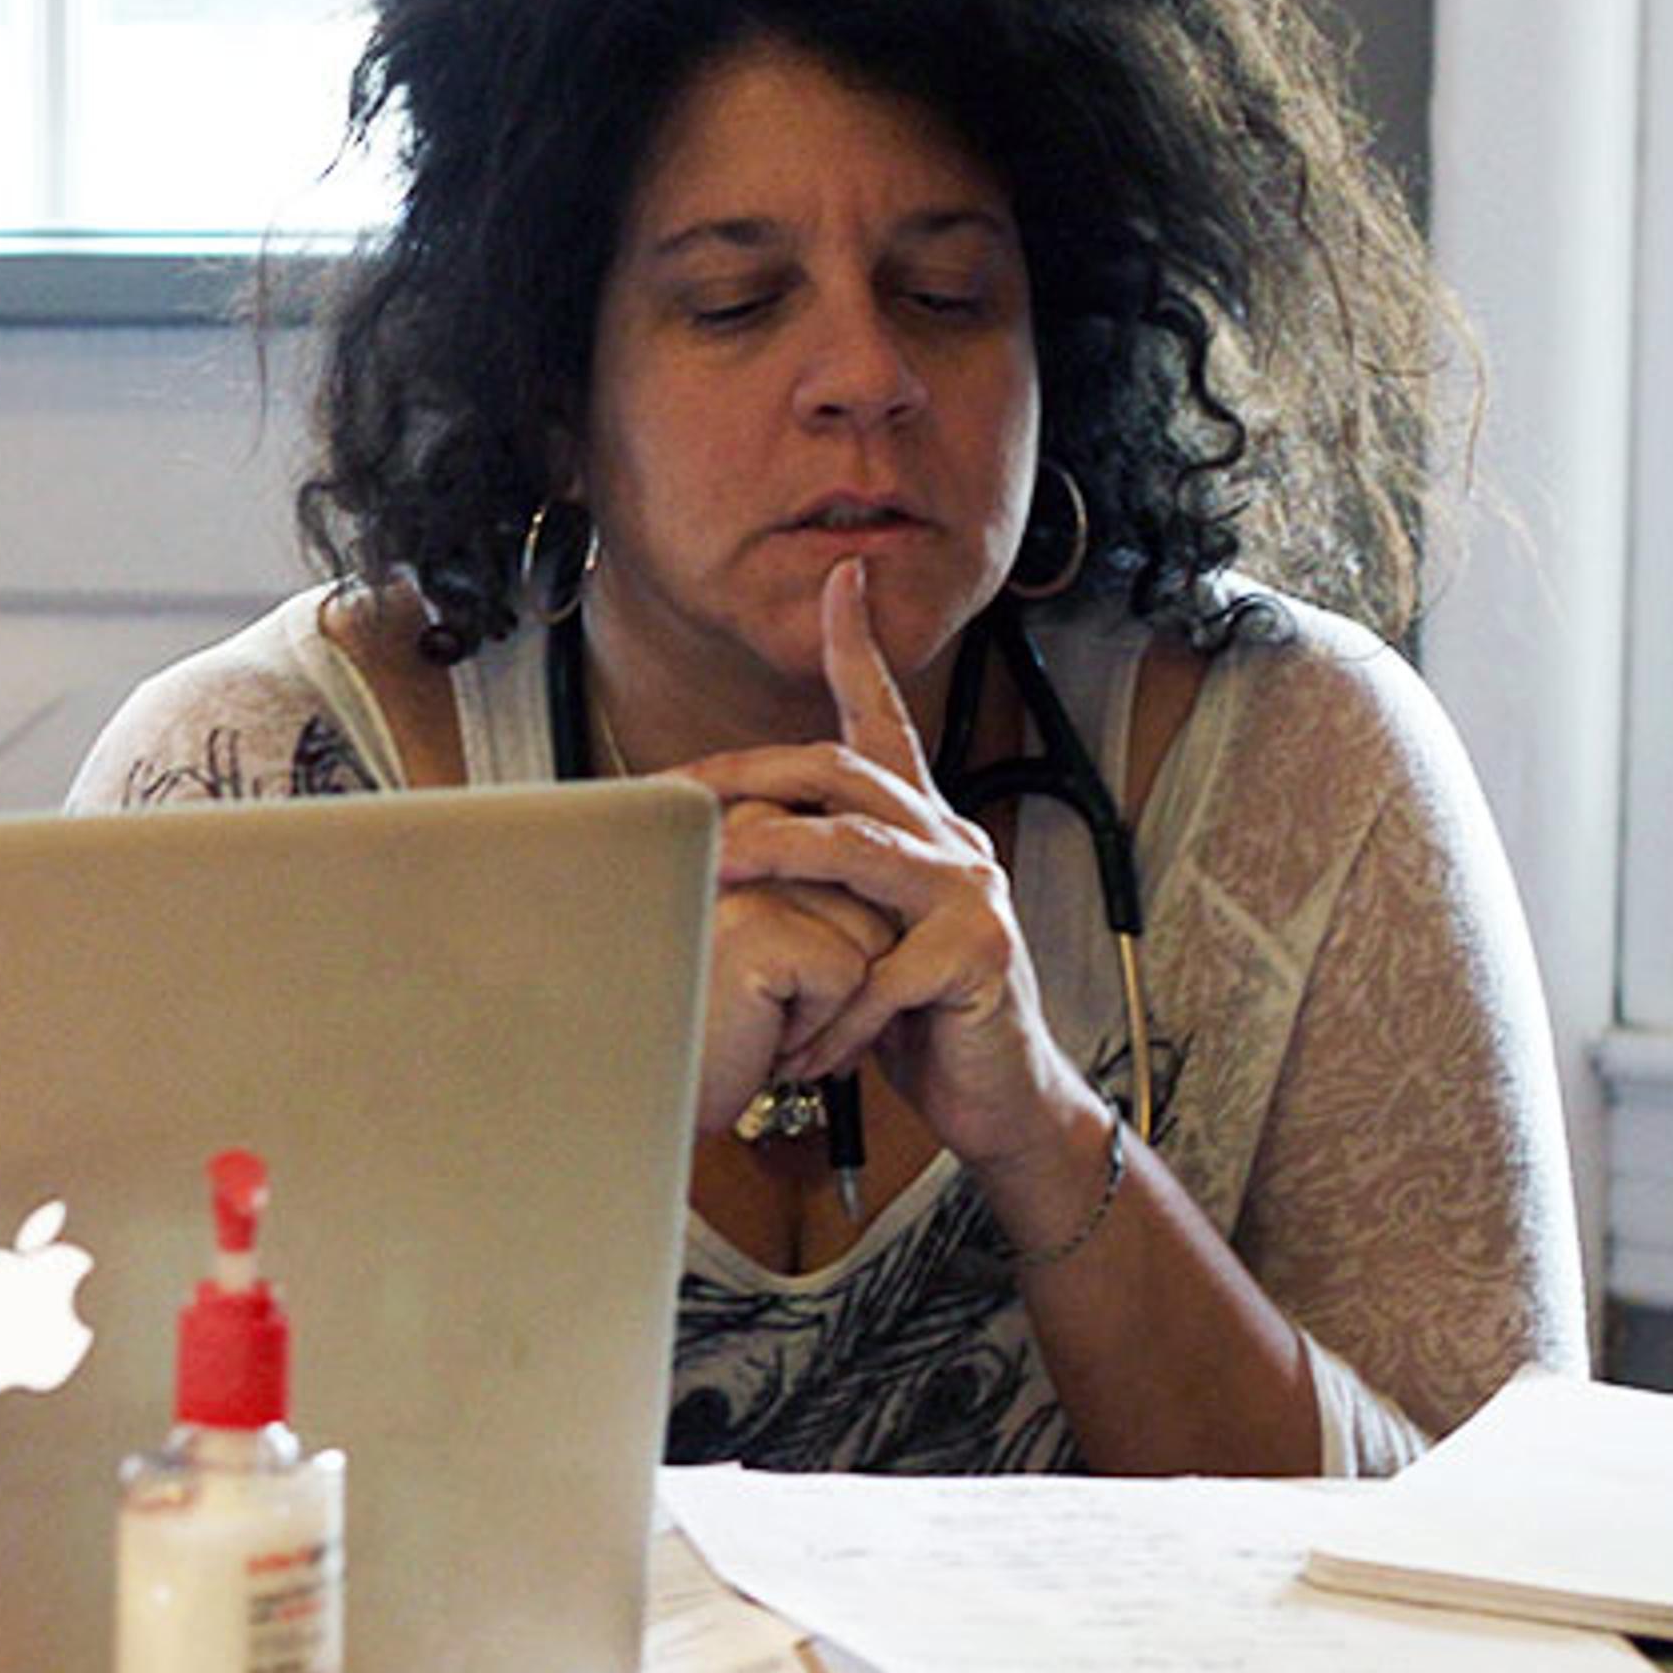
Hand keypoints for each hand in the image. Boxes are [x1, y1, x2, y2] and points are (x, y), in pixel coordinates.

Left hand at [677, 559, 1088, 1166]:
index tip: (842, 576)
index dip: (860, 648)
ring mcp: (974, 893)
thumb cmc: (910, 1018)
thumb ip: (808, 886)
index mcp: (919, 827)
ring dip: (776, 861)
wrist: (998, 1096)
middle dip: (750, 776)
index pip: (884, 721)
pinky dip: (832, 1014)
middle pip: (845, 774)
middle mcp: (952, 841)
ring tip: (711, 876)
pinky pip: (884, 973)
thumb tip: (711, 851)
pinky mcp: (983, 956)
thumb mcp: (851, 936)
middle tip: (675, 797)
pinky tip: (801, 1050)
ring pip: (861, 851)